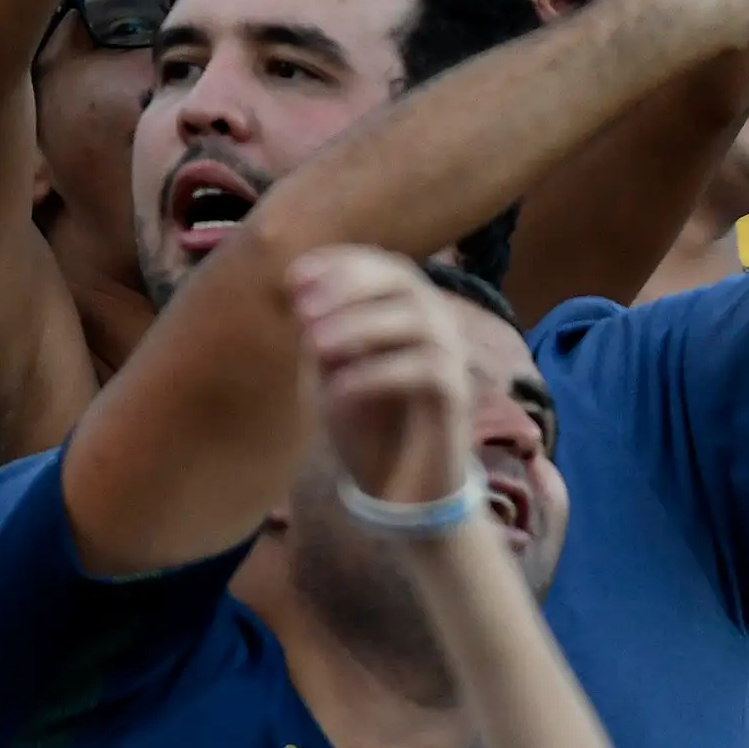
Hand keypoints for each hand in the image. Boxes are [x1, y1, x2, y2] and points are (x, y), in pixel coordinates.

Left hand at [289, 249, 475, 511]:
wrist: (401, 485)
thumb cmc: (366, 420)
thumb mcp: (331, 369)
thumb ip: (320, 330)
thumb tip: (297, 291)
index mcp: (408, 310)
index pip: (383, 265)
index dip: (340, 263)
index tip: (294, 277)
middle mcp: (437, 324)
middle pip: (405, 280)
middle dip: (351, 286)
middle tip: (304, 309)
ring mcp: (451, 358)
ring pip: (418, 321)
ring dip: (362, 325)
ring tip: (316, 345)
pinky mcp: (455, 397)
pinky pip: (425, 370)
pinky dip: (377, 373)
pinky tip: (338, 389)